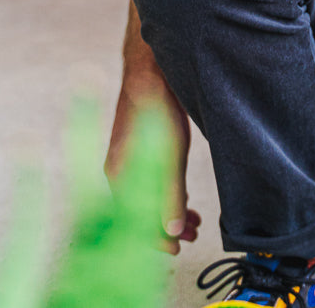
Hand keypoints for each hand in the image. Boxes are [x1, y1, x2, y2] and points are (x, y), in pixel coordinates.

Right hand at [106, 69, 200, 255]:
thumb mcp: (169, 156)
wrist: (151, 67)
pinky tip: (182, 194)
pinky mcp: (136, 145)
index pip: (133, 223)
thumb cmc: (157, 108)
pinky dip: (166, 192)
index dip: (158, 239)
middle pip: (140, 211)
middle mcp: (117, 170)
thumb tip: (172, 231)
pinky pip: (147, 180)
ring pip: (145, 195)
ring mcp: (125, 157)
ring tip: (196, 218)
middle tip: (195, 232)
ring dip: (169, 210)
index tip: (180, 247)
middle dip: (168, 226)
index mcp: (118, 177)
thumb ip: (169, 194)